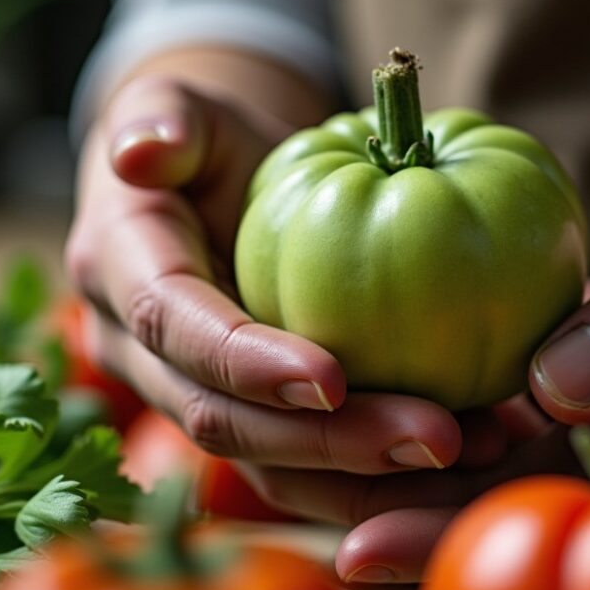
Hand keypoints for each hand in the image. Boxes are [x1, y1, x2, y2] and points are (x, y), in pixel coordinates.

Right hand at [65, 49, 504, 475]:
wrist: (210, 198)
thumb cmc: (207, 142)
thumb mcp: (185, 110)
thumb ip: (166, 115)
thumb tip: (142, 150)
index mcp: (119, 275)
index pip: (172, 328)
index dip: (244, 361)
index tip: (332, 378)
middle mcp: (140, 357)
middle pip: (225, 421)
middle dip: (328, 441)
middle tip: (438, 435)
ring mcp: (192, 402)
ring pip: (270, 469)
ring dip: (369, 478)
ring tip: (471, 455)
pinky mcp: (249, 429)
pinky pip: (309, 474)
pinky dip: (381, 479)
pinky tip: (463, 462)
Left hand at [247, 146, 589, 584]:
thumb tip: (553, 382)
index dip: (519, 536)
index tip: (402, 539)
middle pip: (589, 522)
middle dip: (467, 531)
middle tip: (349, 546)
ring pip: (569, 477)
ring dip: (467, 483)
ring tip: (355, 497)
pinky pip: (581, 418)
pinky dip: (507, 417)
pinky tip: (421, 417)